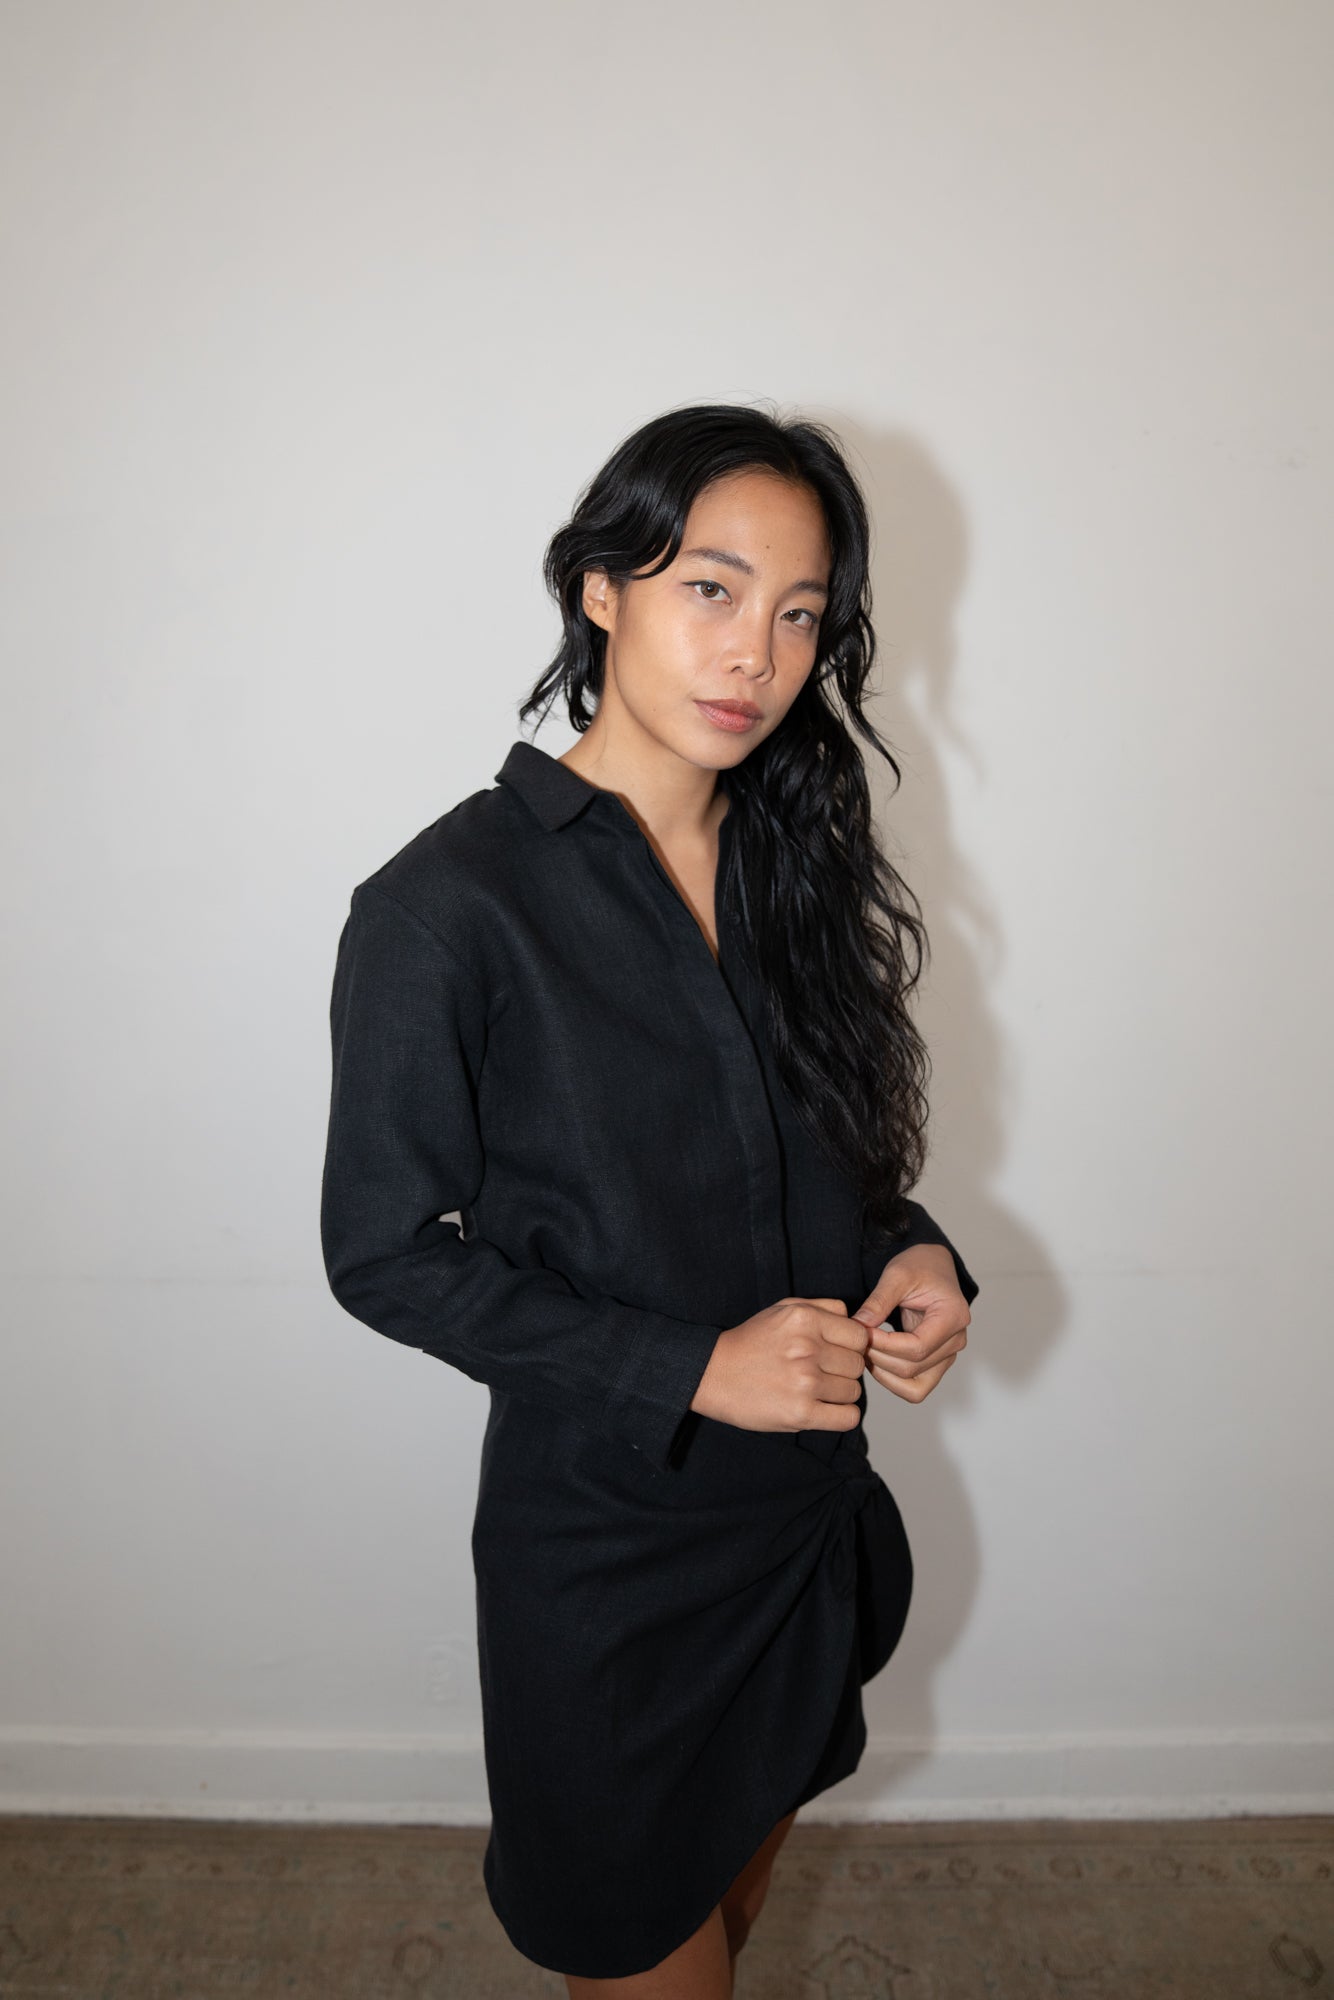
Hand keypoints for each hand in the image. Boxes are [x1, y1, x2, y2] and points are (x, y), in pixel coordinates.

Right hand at [690, 1296, 870, 1433]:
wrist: (713, 1374)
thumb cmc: (751, 1342)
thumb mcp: (783, 1309)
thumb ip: (824, 1307)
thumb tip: (858, 1320)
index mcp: (805, 1319)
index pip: (859, 1336)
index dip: (852, 1346)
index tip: (836, 1352)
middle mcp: (807, 1349)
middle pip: (857, 1365)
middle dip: (844, 1369)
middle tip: (821, 1372)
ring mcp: (804, 1383)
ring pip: (854, 1391)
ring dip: (840, 1393)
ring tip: (815, 1389)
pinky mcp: (800, 1414)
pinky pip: (848, 1418)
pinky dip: (842, 1416)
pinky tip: (825, 1409)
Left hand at [852, 1242, 970, 1404]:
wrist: (932, 1266)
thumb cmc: (920, 1266)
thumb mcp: (897, 1275)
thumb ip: (878, 1302)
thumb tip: (857, 1327)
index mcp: (953, 1316)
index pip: (917, 1347)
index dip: (884, 1345)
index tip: (861, 1333)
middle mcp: (956, 1340)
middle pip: (913, 1368)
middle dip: (878, 1358)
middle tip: (854, 1341)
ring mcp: (948, 1355)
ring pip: (914, 1386)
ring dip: (884, 1374)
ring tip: (864, 1352)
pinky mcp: (936, 1363)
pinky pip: (915, 1387)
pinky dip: (892, 1381)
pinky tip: (876, 1360)